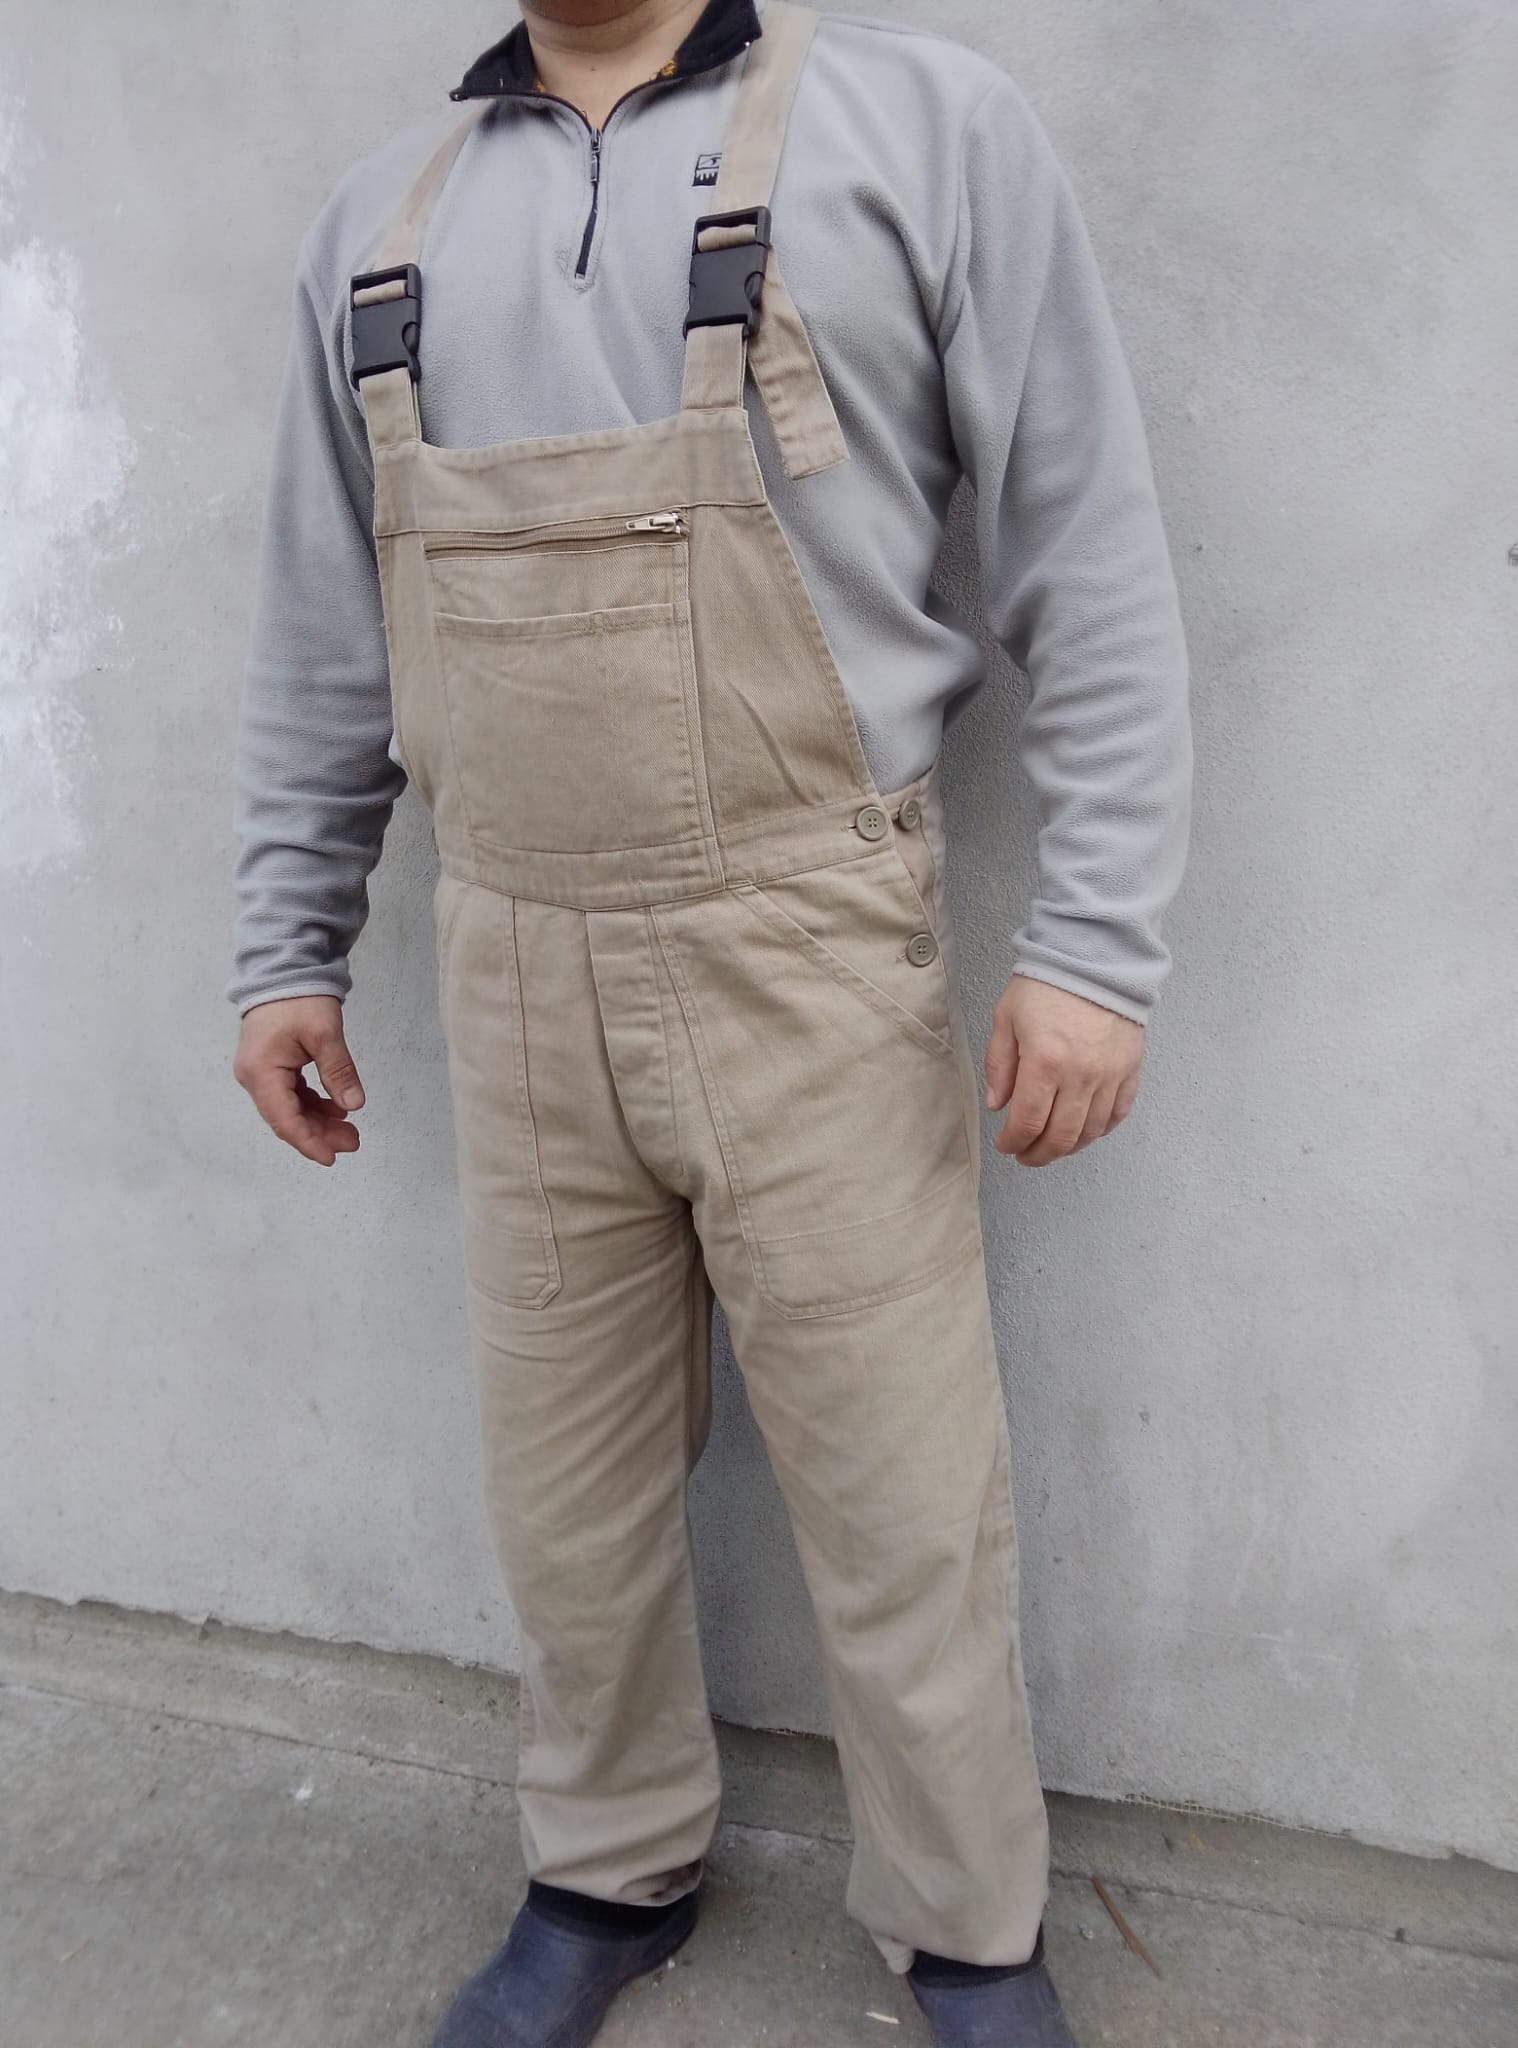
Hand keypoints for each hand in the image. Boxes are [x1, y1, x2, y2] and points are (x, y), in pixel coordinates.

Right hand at [233, 995, 365, 1166]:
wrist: (283, 968)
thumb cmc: (299, 997)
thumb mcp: (325, 1034)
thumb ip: (338, 1071)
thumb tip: (353, 1105)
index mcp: (261, 1071)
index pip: (284, 1119)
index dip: (308, 1142)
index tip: (331, 1157)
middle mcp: (254, 1077)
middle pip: (286, 1117)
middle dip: (319, 1134)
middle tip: (353, 1141)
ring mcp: (260, 1072)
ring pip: (289, 1108)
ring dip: (318, 1121)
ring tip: (350, 1130)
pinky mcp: (270, 1066)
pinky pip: (290, 1094)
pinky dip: (313, 1104)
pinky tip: (336, 1108)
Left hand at [983, 976, 1142, 1165]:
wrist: (1095, 959)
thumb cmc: (1048, 983)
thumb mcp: (1007, 1018)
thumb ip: (999, 1066)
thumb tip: (998, 1105)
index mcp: (1044, 1061)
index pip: (1028, 1123)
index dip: (1013, 1142)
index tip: (1005, 1144)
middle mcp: (1080, 1074)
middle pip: (1060, 1137)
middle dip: (1037, 1155)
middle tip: (1025, 1154)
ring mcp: (1109, 1075)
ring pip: (1089, 1133)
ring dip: (1067, 1147)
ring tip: (1050, 1145)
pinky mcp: (1130, 1070)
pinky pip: (1117, 1115)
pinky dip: (1099, 1130)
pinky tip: (1083, 1130)